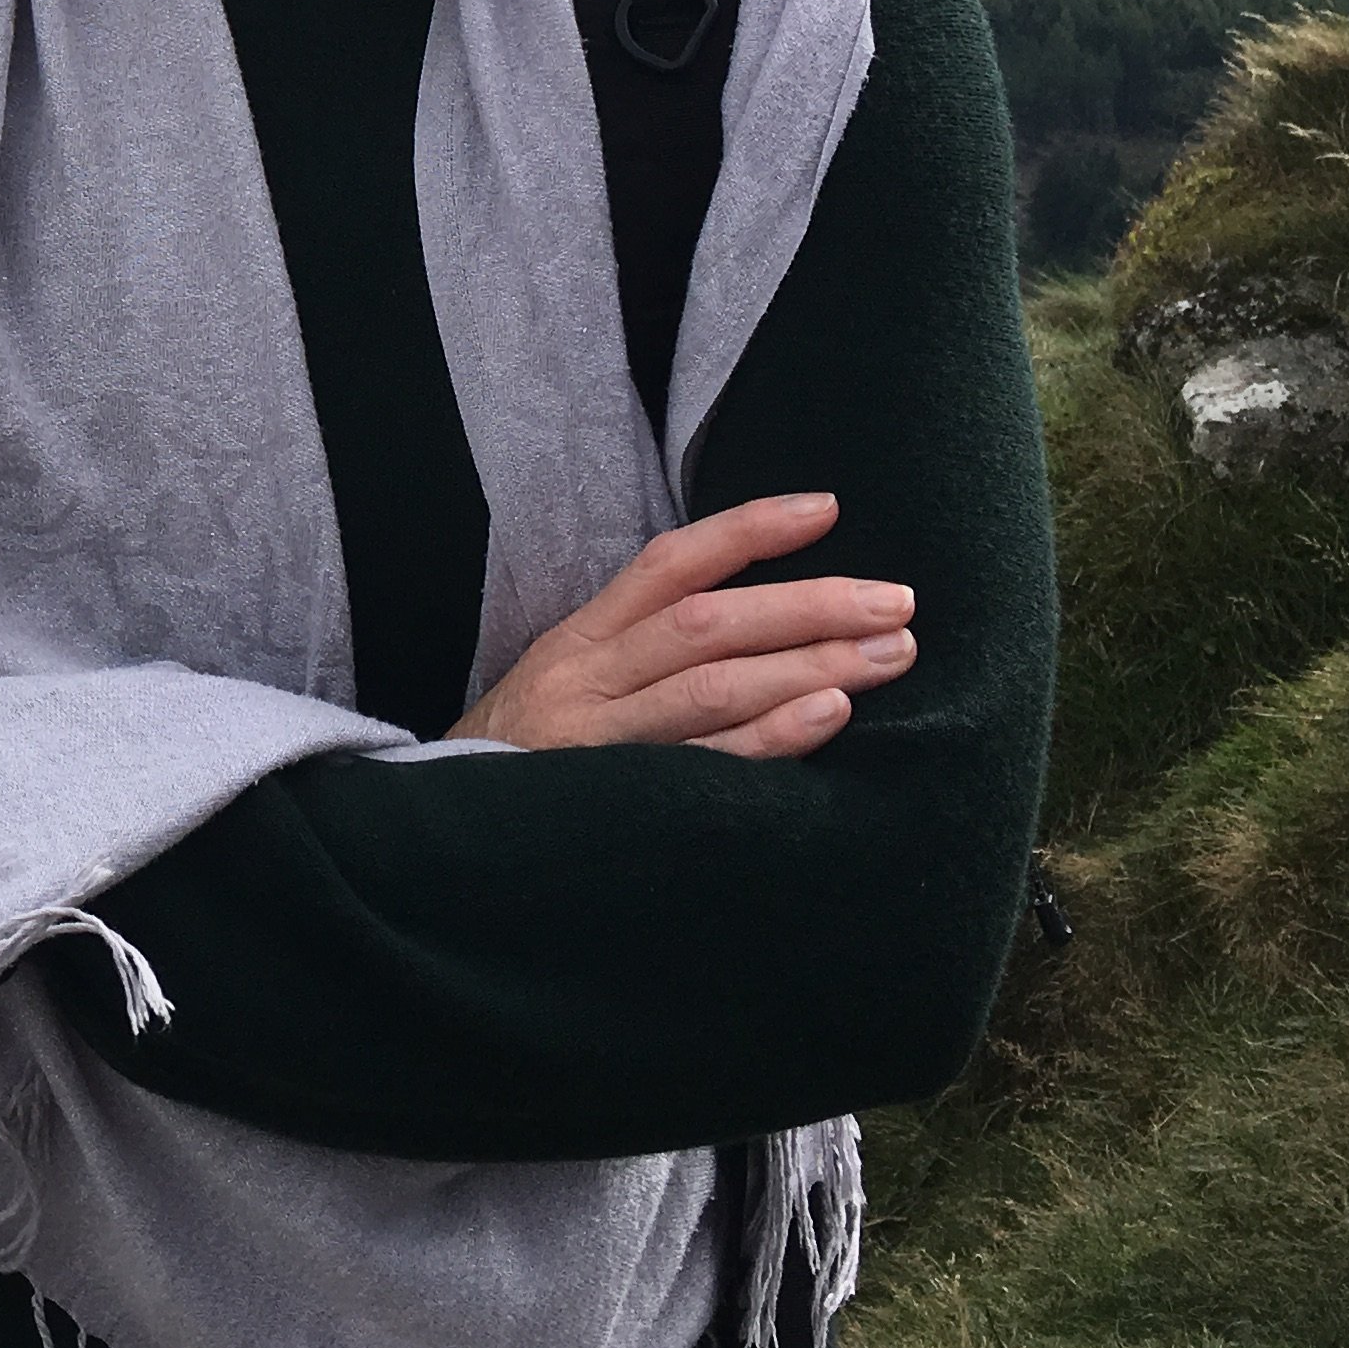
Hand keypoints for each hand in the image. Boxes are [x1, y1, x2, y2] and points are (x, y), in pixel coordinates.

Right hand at [451, 493, 914, 760]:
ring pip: (712, 686)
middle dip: (809, 606)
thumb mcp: (568, 683)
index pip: (669, 564)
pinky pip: (706, 766)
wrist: (451, 838)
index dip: (747, 530)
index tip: (828, 509)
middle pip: (706, 624)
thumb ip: (642, 648)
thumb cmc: (532, 758)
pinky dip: (771, 738)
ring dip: (810, 665)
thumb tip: (763, 616)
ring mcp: (602, 742)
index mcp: (581, 640)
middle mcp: (588, 679)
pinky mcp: (619, 804)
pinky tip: (829, 717)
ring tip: (889, 653)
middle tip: (897, 602)